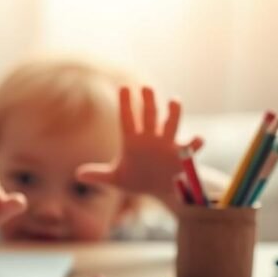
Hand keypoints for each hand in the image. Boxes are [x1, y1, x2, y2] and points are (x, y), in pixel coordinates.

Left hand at [76, 86, 201, 198]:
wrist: (158, 189)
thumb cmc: (136, 179)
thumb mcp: (116, 179)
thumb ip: (99, 175)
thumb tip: (78, 174)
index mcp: (132, 141)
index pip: (127, 119)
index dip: (125, 105)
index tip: (124, 88)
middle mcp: (150, 138)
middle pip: (149, 115)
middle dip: (148, 102)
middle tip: (146, 87)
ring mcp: (167, 145)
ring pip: (171, 124)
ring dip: (173, 113)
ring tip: (174, 100)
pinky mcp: (181, 156)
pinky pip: (191, 147)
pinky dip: (195, 143)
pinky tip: (199, 139)